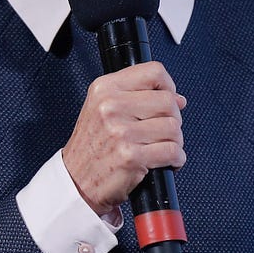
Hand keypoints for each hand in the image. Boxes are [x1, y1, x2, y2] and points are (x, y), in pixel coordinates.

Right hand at [61, 61, 186, 215]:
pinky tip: (166, 160)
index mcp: (105, 89)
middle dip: (174, 118)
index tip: (168, 99)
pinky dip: (176, 158)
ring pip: (173, 127)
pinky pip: (172, 151)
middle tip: (163, 131)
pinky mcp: (131, 156)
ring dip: (175, 141)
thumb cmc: (92, 147)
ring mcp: (121, 132)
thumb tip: (177, 98)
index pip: (153, 72)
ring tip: (161, 147)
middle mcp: (111, 107)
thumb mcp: (103, 109)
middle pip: (168, 101)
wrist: (75, 181)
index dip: (168, 86)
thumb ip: (137, 97)